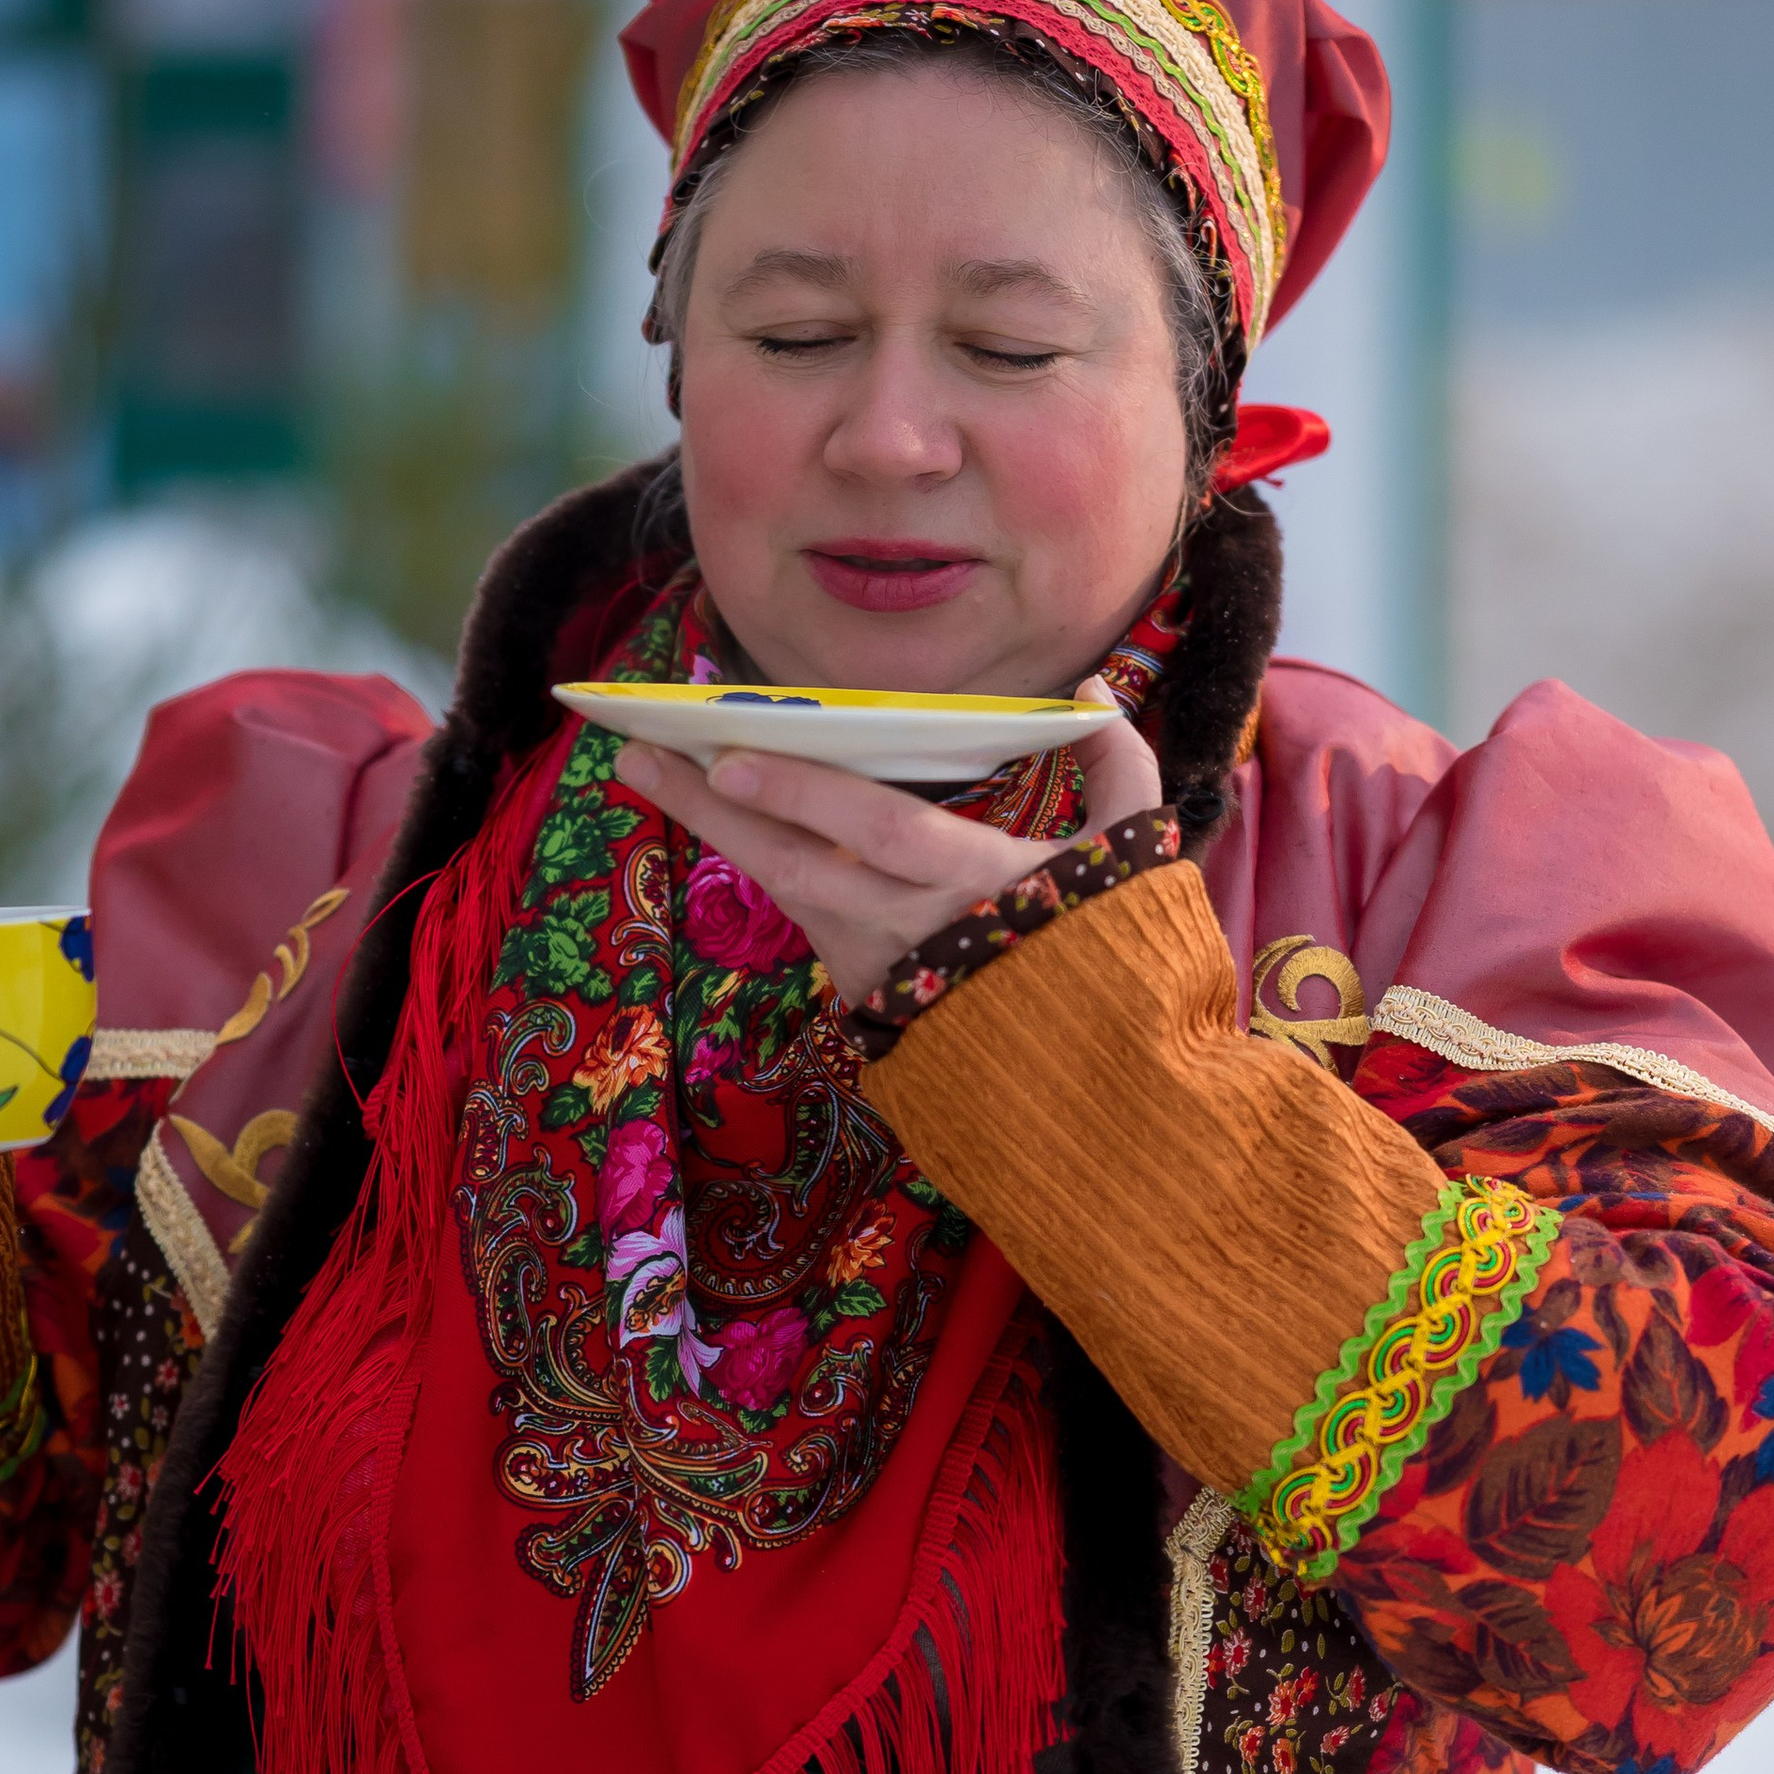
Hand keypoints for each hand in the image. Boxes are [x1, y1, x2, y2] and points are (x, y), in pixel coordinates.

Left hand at [614, 675, 1162, 1008]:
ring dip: (716, 828)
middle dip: (713, 805)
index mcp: (978, 887)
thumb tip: (1094, 681)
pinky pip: (804, 914)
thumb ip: (1116, 766)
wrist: (1097, 1092)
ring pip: (785, 889)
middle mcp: (912, 929)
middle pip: (795, 861)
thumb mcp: (1135, 862)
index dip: (802, 792)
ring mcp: (880, 968)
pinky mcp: (864, 996)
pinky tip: (716, 811)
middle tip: (638, 753)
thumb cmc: (1114, 962)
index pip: (876, 831)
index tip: (730, 753)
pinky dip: (761, 859)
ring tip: (650, 767)